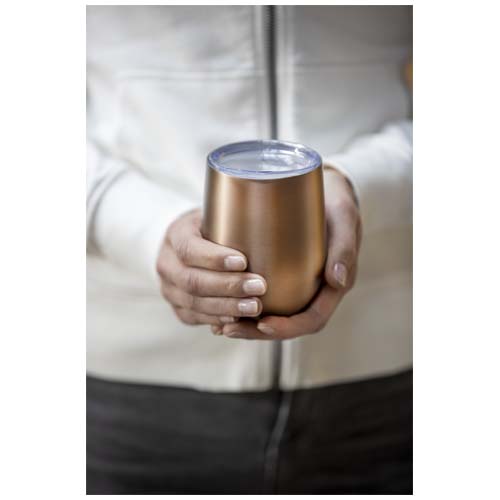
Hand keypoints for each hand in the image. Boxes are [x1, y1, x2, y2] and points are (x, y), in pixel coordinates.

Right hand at [156, 209, 267, 326]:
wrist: (187, 246)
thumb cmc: (212, 228)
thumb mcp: (218, 215)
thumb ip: (235, 219)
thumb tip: (269, 222)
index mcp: (175, 235)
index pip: (190, 249)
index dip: (215, 258)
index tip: (244, 261)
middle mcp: (166, 264)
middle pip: (193, 281)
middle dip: (228, 286)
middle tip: (259, 287)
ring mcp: (168, 289)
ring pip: (195, 303)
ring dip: (227, 307)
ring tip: (255, 307)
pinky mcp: (177, 308)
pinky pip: (196, 318)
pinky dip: (219, 320)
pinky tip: (239, 320)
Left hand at [215, 167, 360, 338]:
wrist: (325, 189)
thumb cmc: (335, 202)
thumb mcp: (344, 218)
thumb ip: (345, 246)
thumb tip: (336, 280)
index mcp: (333, 287)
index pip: (312, 319)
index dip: (288, 327)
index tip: (263, 323)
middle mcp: (315, 291)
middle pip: (287, 323)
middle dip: (258, 331)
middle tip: (228, 329)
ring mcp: (298, 285)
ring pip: (273, 315)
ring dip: (246, 325)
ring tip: (219, 325)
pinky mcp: (283, 274)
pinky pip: (265, 298)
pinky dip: (243, 306)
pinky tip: (219, 305)